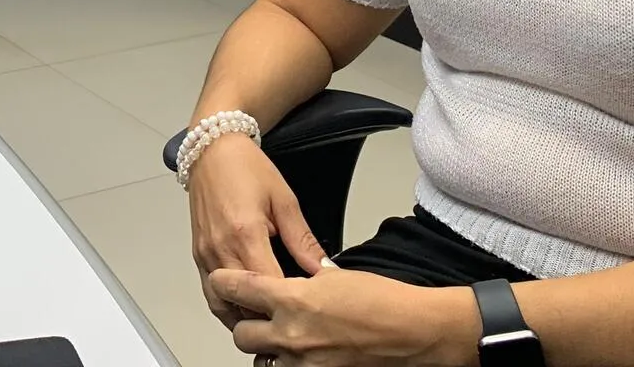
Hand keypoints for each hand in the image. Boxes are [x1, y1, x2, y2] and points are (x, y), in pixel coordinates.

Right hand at [187, 133, 326, 326]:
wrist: (212, 149)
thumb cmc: (246, 167)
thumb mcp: (284, 199)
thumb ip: (303, 240)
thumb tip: (323, 269)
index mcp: (245, 235)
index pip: (269, 288)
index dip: (289, 304)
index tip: (308, 309)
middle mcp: (220, 249)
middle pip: (243, 303)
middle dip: (267, 317)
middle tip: (291, 324)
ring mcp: (205, 254)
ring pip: (223, 305)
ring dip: (245, 318)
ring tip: (269, 323)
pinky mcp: (198, 255)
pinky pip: (211, 292)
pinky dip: (227, 306)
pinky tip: (245, 308)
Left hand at [211, 263, 476, 366]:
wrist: (412, 331)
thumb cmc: (383, 301)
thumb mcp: (334, 275)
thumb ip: (302, 280)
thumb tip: (288, 280)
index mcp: (293, 300)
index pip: (238, 289)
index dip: (225, 283)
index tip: (221, 280)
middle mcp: (292, 335)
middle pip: (241, 332)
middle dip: (245, 320)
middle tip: (257, 311)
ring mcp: (303, 363)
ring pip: (260, 358)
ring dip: (265, 345)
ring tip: (281, 333)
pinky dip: (287, 361)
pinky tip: (300, 350)